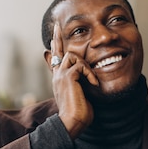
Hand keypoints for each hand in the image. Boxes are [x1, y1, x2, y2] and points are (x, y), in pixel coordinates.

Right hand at [49, 23, 98, 138]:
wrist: (71, 122)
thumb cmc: (79, 113)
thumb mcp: (81, 96)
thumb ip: (82, 85)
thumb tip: (92, 81)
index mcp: (60, 79)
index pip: (56, 60)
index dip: (56, 47)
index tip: (53, 37)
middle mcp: (57, 75)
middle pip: (58, 52)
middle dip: (58, 38)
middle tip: (57, 26)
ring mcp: (61, 75)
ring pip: (71, 54)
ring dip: (85, 64)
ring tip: (91, 79)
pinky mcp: (68, 77)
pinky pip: (81, 65)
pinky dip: (90, 73)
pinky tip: (94, 84)